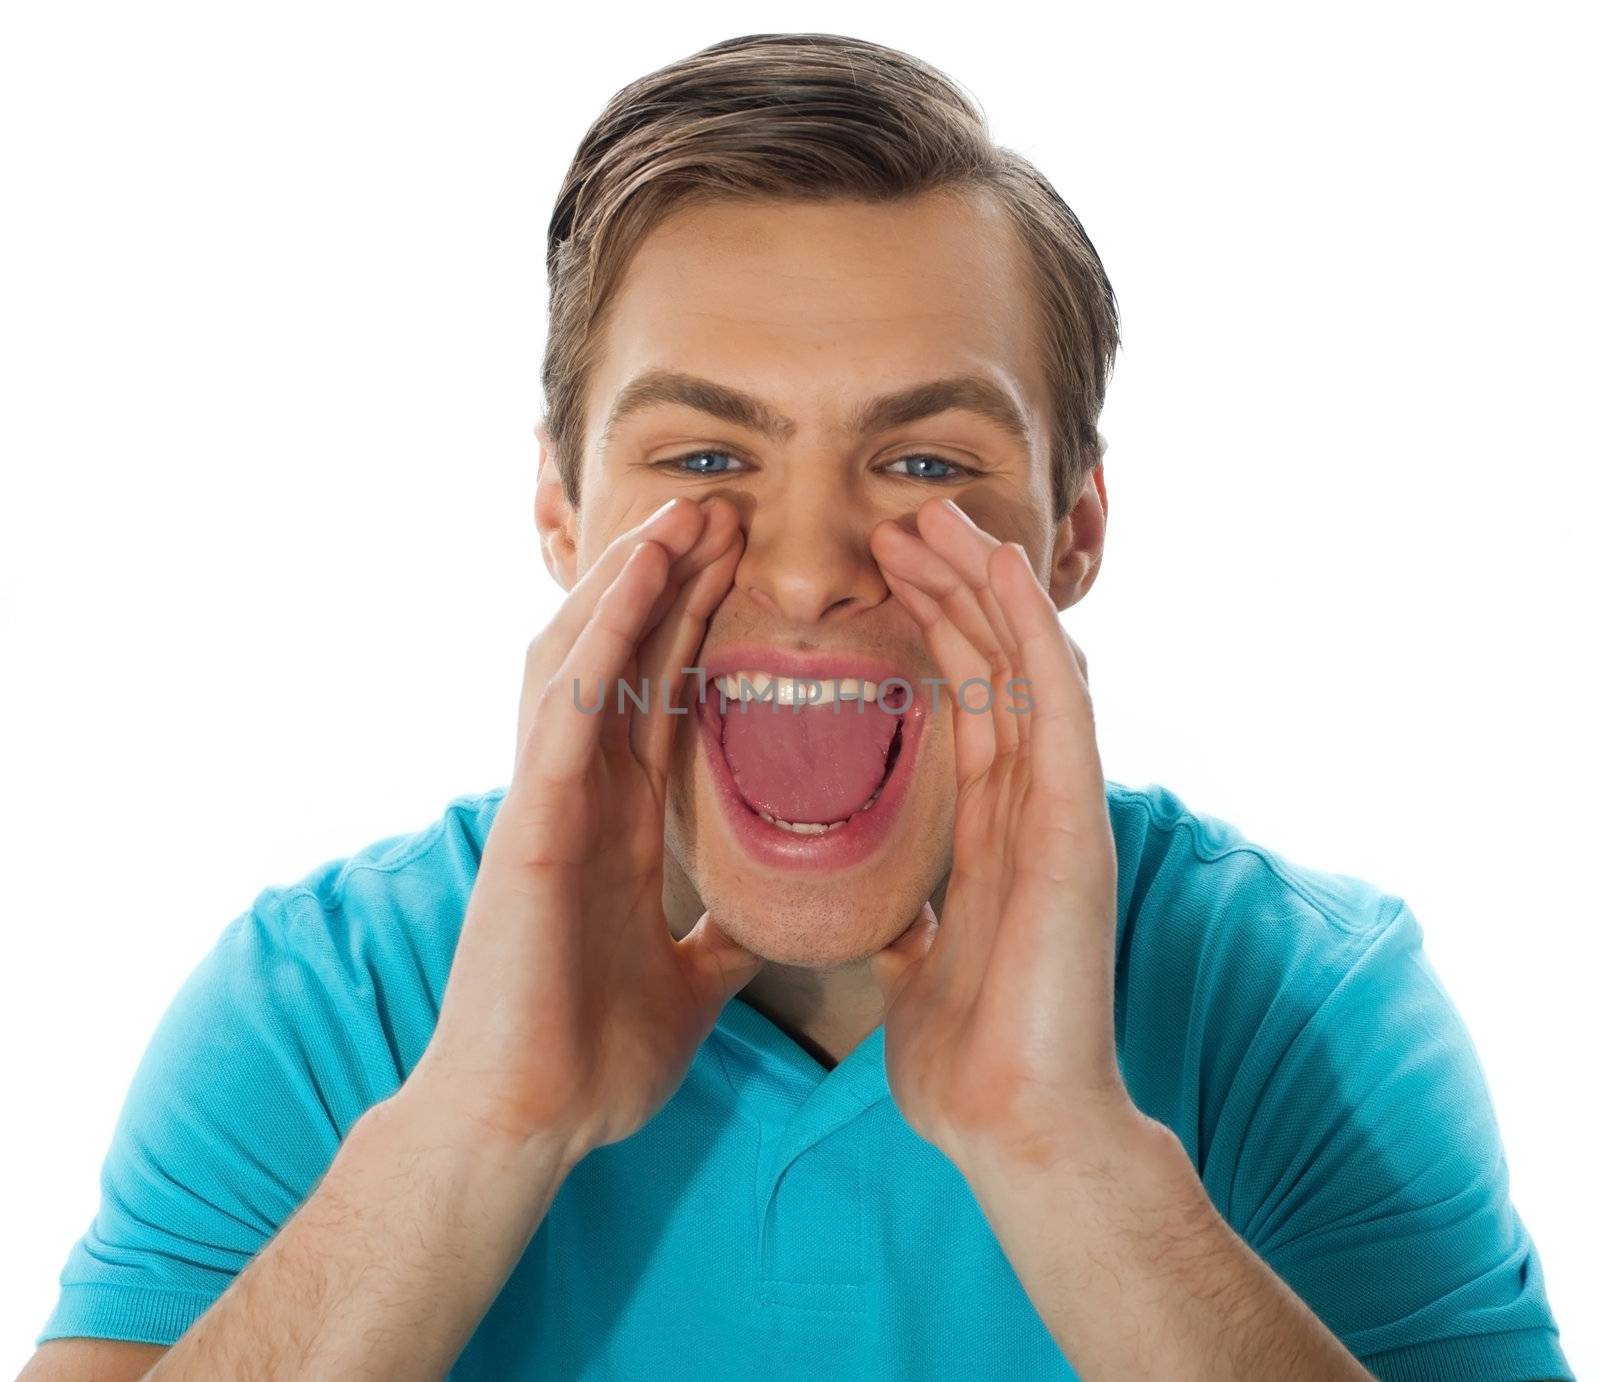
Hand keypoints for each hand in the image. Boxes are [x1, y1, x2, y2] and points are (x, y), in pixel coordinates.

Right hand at [407, 496, 764, 1162]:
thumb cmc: (591, 1060)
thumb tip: (762, 923)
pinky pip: (570, 710)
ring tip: (685, 513)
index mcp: (619, 826)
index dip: (695, 625)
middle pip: (626, 660)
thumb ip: (718, 938)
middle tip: (724, 508)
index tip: (741, 566)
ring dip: (633, 582)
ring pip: (587, 660)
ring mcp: (551, 803)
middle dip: (671, 580)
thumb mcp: (688, 984)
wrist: (530, 1126)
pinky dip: (605, 638)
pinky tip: (640, 578)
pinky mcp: (533, 825)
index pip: (660, 698)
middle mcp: (582, 798)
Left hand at [865, 497, 1131, 1172]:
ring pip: (1025, 667)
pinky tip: (1000, 564)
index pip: (962, 706)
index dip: (929, 633)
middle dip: (948, 590)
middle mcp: (1032, 807)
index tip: (882, 578)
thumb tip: (892, 922)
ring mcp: (1059, 810)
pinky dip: (1030, 628)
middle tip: (897, 524)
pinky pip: (1056, 703)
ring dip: (984, 586)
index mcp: (993, 833)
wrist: (1013, 1130)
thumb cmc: (971, 1061)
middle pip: (991, 669)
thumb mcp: (920, 970)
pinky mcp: (1075, 824)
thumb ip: (918, 927)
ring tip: (937, 518)